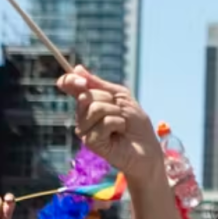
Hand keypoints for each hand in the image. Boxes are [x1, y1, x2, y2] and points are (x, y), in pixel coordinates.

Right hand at [56, 67, 162, 183]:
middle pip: (86, 95)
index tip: (80, 80)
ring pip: (95, 108)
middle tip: (120, 112)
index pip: (70, 87)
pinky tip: (119, 134)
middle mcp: (83, 116)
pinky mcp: (90, 142)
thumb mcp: (120, 97)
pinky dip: (117, 124)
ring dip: (115, 113)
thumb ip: (99, 85)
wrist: (146, 149)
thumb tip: (77, 69)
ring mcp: (85, 130)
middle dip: (109, 100)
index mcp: (88, 103)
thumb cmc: (136, 125)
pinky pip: (104, 122)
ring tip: (121, 124)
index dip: (70, 81)